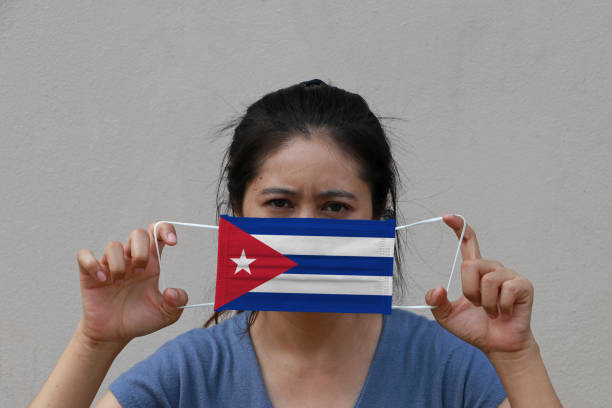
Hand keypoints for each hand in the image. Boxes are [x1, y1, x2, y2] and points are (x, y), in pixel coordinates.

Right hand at [75, 222, 187, 345]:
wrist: (115, 335)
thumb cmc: (140, 319)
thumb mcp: (166, 314)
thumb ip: (177, 303)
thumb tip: (171, 292)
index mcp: (151, 263)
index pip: (158, 233)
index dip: (166, 230)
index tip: (173, 242)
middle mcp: (131, 259)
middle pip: (138, 234)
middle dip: (141, 251)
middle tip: (140, 273)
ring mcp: (110, 265)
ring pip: (114, 246)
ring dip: (119, 265)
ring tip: (119, 285)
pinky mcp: (90, 274)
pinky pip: (84, 256)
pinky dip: (93, 265)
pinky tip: (102, 279)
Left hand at [425, 215, 534, 354]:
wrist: (497, 345)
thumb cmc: (474, 328)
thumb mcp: (446, 316)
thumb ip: (436, 302)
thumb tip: (437, 288)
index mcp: (475, 270)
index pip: (468, 242)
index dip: (459, 227)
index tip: (447, 216)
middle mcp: (492, 268)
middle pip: (470, 264)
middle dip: (469, 291)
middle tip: (476, 306)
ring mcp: (509, 275)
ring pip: (488, 280)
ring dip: (485, 302)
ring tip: (491, 311)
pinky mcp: (523, 285)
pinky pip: (506, 290)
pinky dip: (500, 307)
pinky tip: (504, 313)